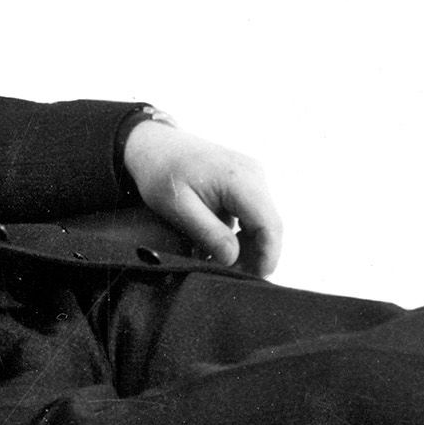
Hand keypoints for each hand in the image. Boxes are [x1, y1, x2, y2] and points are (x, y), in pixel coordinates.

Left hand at [123, 116, 283, 274]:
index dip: (266, 257)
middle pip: (270, 225)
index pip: (269, 225)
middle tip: (230, 275)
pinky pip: (254, 213)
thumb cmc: (161, 171)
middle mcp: (253, 174)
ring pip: (264, 222)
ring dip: (249, 247)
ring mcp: (252, 175)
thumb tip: (232, 258)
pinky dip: (243, 234)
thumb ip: (208, 233)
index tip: (250, 280)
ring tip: (222, 263)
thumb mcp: (178, 208)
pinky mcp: (246, 180)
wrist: (153, 144)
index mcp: (240, 178)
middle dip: (257, 256)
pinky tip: (222, 245)